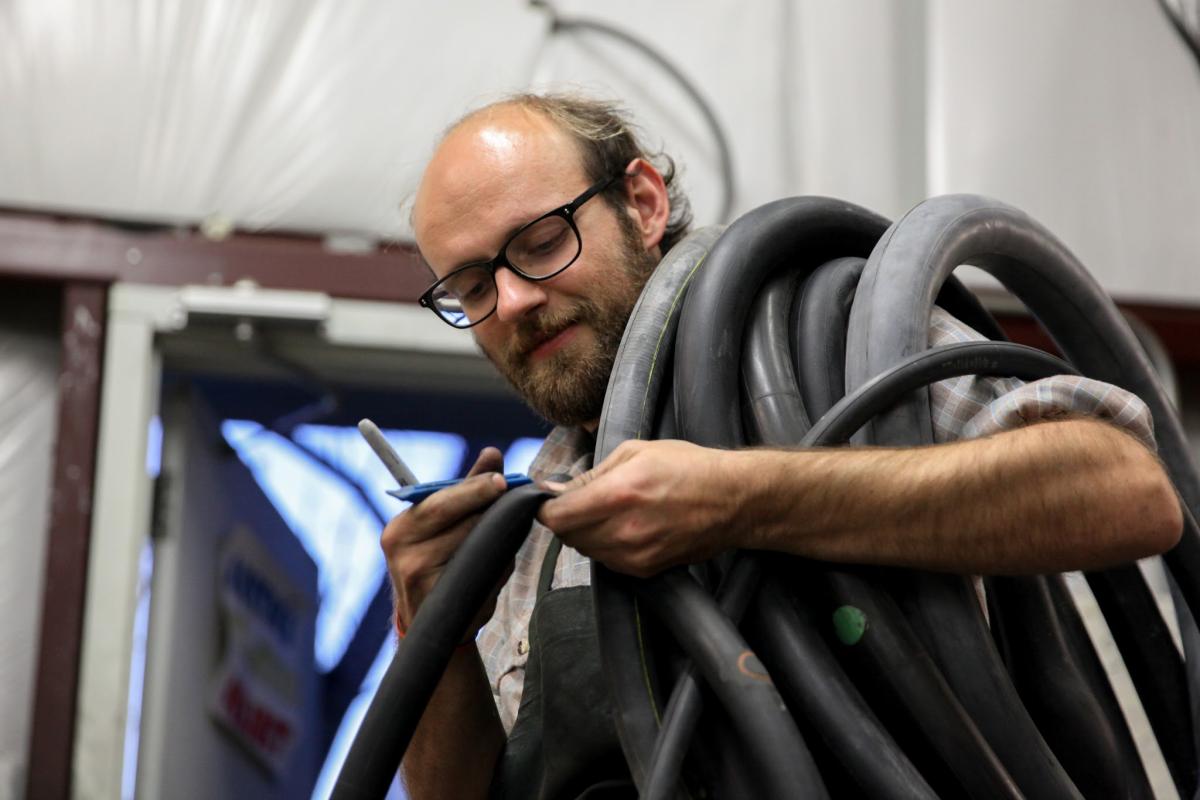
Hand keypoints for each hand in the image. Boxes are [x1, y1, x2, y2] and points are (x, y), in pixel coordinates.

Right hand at [381, 447, 509, 637]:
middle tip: (514, 494)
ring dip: (495, 537)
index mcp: (401, 526)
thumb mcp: (448, 526)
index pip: (439, 501)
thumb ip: (469, 490)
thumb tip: (492, 453)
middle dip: (485, 505)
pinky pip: (476, 573)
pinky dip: (494, 566)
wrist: (431, 624)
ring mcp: (414, 576)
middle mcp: (399, 549)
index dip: (472, 489)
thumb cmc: (441, 565)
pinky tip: (501, 562)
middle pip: (451, 520)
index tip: (500, 480)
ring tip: (510, 531)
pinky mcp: (434, 599)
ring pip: (468, 545)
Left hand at [537, 440, 743, 577]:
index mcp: (617, 494)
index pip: (556, 517)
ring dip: (587, 533)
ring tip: (610, 512)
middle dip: (567, 519)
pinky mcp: (645, 569)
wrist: (732, 499)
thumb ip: (590, 475)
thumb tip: (555, 490)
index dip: (547, 509)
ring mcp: (634, 555)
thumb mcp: (635, 452)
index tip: (550, 500)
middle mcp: (622, 530)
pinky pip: (608, 561)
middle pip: (567, 536)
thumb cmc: (689, 468)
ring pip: (586, 550)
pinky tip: (626, 527)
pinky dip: (607, 546)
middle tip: (582, 502)